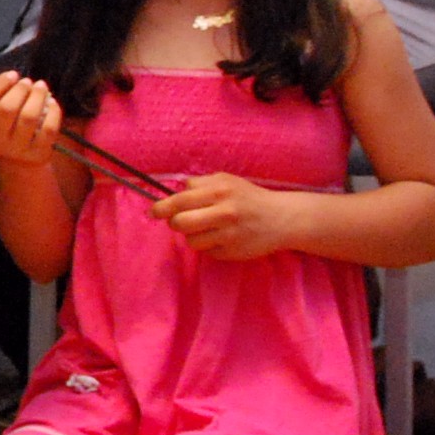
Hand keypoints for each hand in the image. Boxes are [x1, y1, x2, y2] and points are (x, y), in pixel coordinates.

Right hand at [0, 69, 62, 171]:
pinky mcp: (38, 154)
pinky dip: (53, 112)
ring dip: (37, 96)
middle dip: (20, 89)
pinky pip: (48, 129)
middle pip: (7, 109)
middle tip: (27, 81)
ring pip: (28, 117)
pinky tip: (51, 102)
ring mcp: (16, 150)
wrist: (17, 162)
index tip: (12, 75)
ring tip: (41, 87)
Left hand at [156, 171, 306, 259]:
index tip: (153, 212)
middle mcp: (224, 212)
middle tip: (180, 221)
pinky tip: (222, 238)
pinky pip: (207, 252)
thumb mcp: (226, 181)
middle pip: (180, 223)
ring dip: (193, 236)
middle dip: (175, 223)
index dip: (162, 207)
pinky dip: (209, 246)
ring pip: (191, 241)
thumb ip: (200, 184)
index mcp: (220, 191)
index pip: (181, 200)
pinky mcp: (232, 253)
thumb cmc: (248, 197)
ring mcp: (228, 235)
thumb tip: (173, 191)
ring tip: (207, 228)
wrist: (281, 218)